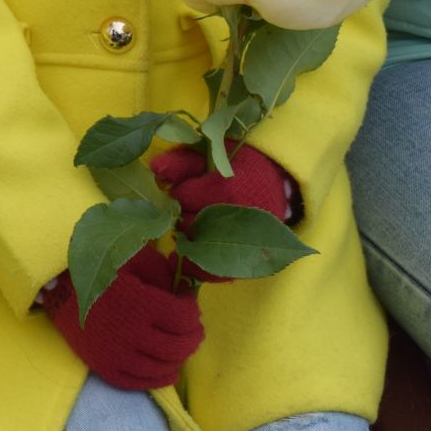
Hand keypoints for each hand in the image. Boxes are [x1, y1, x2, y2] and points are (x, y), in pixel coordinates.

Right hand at [42, 248, 203, 390]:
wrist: (56, 286)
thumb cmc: (99, 267)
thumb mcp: (132, 257)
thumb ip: (163, 272)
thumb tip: (186, 288)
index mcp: (141, 303)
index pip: (185, 317)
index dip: (193, 310)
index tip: (189, 302)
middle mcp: (132, 333)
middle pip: (180, 346)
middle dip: (193, 337)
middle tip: (193, 328)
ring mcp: (118, 354)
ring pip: (163, 367)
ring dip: (180, 359)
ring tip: (181, 348)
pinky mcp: (105, 367)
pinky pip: (140, 382)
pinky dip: (159, 379)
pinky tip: (167, 370)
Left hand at [151, 143, 295, 282]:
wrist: (277, 183)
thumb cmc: (237, 165)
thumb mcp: (210, 156)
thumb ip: (181, 162)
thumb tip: (153, 169)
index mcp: (225, 189)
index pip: (181, 196)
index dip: (177, 193)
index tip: (183, 190)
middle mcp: (234, 218)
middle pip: (186, 224)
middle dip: (180, 216)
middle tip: (186, 210)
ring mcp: (242, 243)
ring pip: (196, 250)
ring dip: (188, 240)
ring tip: (192, 229)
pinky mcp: (246, 262)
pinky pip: (213, 274)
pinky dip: (198, 268)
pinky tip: (191, 254)